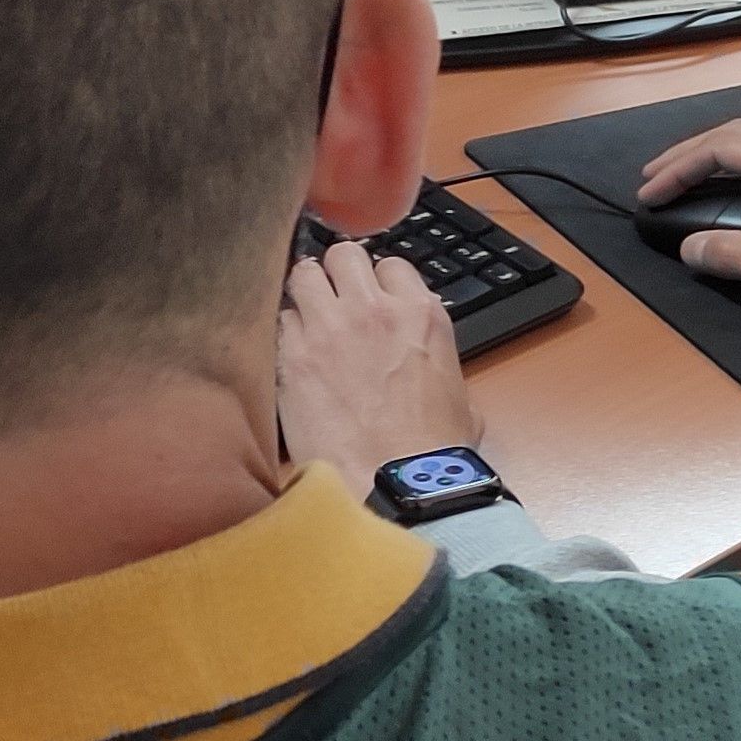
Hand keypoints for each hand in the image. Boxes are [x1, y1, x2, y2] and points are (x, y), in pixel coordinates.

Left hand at [277, 239, 479, 492]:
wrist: (395, 485)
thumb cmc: (434, 453)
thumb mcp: (459, 396)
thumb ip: (437, 361)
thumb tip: (426, 365)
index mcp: (421, 315)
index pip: (391, 265)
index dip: (380, 284)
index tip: (373, 302)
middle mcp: (374, 310)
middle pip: (344, 255)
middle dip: (338, 274)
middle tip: (334, 300)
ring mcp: (329, 328)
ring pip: (304, 274)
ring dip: (306, 293)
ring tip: (307, 317)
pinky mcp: (293, 357)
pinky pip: (280, 320)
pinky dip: (285, 332)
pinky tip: (291, 353)